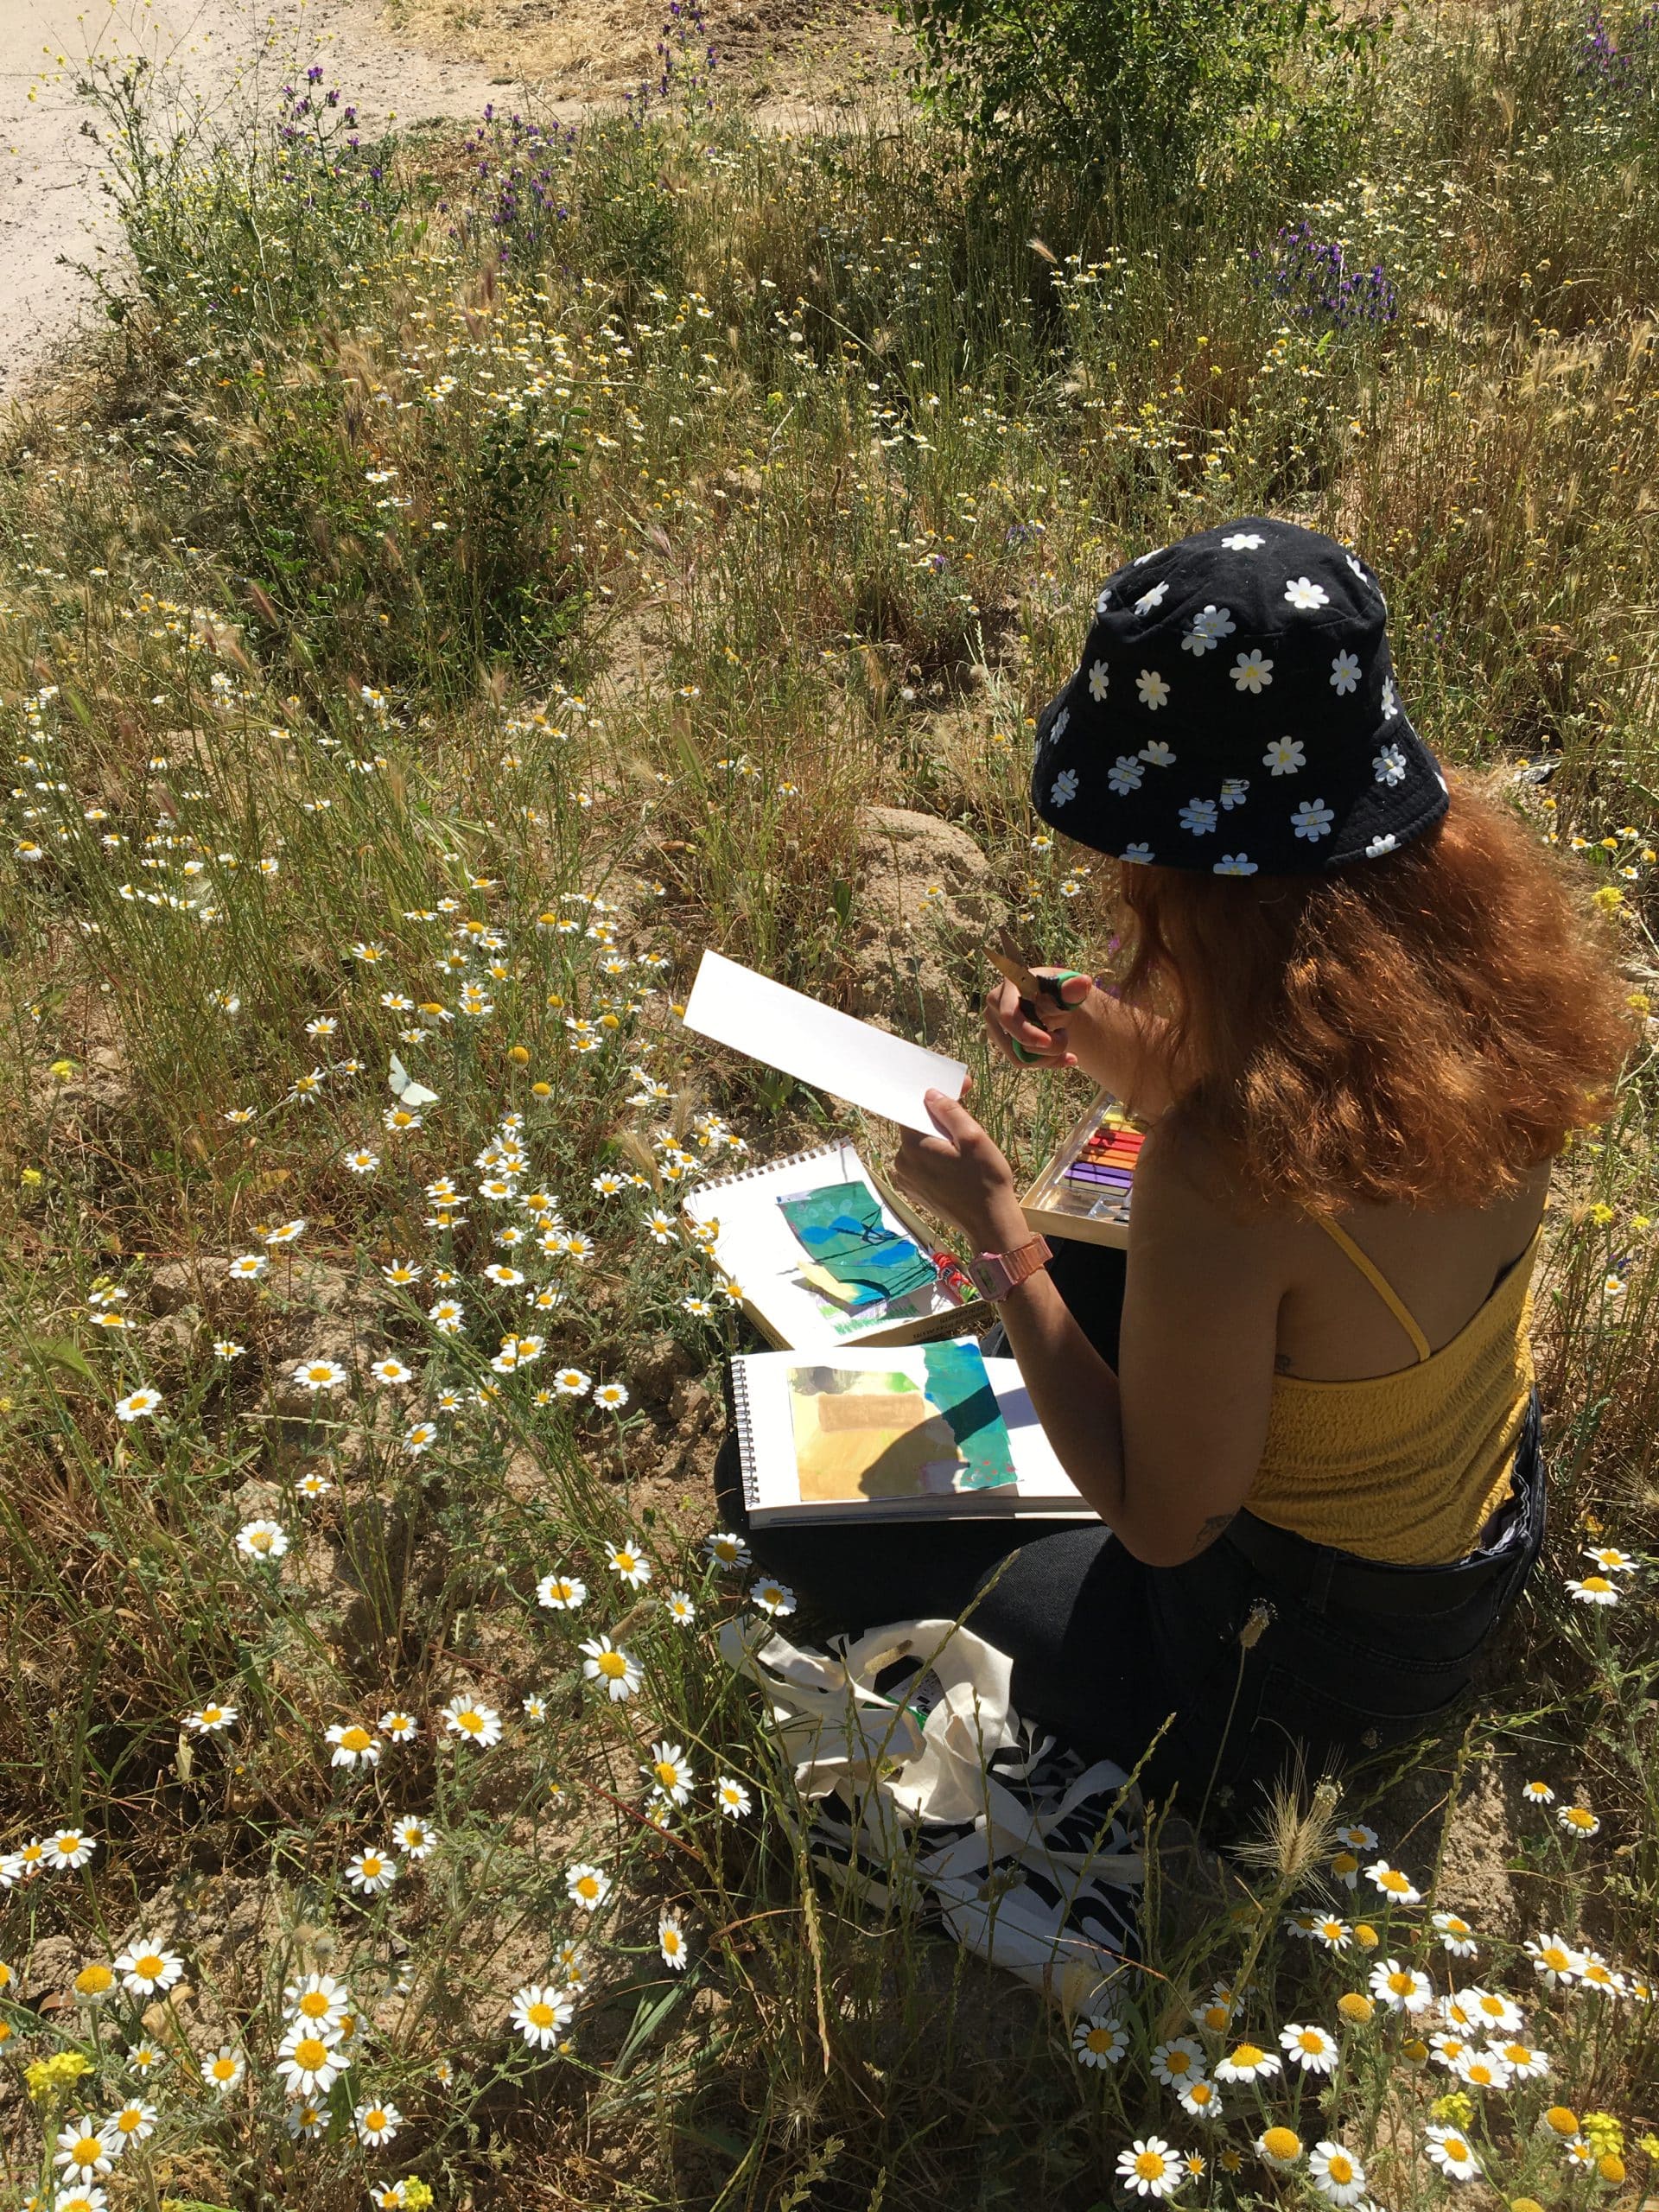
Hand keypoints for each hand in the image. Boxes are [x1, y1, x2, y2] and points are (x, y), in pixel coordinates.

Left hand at [892, 1083, 1028, 1251]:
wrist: (989, 1224)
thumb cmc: (985, 1180)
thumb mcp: (973, 1138)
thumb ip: (949, 1112)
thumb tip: (930, 1095)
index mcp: (912, 1146)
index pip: (912, 1109)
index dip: (933, 1099)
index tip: (957, 1095)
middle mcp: (902, 1162)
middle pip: (917, 1127)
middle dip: (940, 1121)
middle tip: (968, 1124)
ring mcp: (907, 1179)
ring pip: (921, 1146)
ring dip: (939, 1140)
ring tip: (965, 1149)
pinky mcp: (915, 1191)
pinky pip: (923, 1164)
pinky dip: (937, 1158)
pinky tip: (958, 1165)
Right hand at [984, 967, 1094, 1069]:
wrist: (1056, 1003)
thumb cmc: (1059, 993)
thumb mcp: (1068, 992)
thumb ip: (1073, 989)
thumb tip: (1084, 982)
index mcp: (1010, 985)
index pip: (1010, 1016)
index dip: (1027, 1033)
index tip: (1049, 1042)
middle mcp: (995, 1004)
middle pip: (1015, 1039)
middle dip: (1047, 1045)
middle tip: (1065, 1036)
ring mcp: (994, 1023)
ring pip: (1018, 1056)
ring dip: (1048, 1055)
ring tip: (1063, 1039)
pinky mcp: (999, 1040)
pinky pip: (1020, 1061)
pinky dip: (1045, 1062)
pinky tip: (1064, 1057)